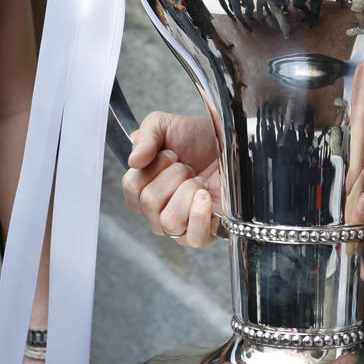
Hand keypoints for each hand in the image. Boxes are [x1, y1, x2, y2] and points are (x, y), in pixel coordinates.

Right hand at [121, 111, 222, 246]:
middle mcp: (156, 211)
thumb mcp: (165, 125)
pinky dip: (199, 215)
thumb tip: (133, 160)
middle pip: (149, 201)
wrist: (232, 143)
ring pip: (169, 220)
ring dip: (188, 191)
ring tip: (200, 181)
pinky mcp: (203, 234)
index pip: (131, 185)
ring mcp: (179, 226)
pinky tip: (206, 196)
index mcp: (142, 188)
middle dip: (174, 175)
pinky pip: (193, 238)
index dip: (154, 164)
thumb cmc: (198, 138)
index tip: (171, 153)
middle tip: (188, 166)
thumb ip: (145, 136)